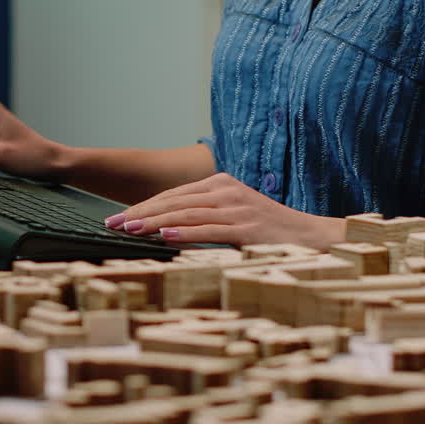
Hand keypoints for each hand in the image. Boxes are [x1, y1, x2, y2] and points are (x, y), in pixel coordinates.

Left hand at [105, 173, 345, 249]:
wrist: (312, 238)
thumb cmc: (269, 233)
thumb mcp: (232, 220)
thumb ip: (202, 220)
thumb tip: (163, 231)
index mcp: (220, 185)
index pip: (172, 195)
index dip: (142, 206)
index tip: (116, 217)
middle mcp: (226, 191)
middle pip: (173, 201)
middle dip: (139, 212)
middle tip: (111, 224)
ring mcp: (237, 208)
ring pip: (186, 214)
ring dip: (153, 221)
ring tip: (128, 229)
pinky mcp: (247, 227)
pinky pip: (209, 229)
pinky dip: (183, 232)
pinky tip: (163, 235)